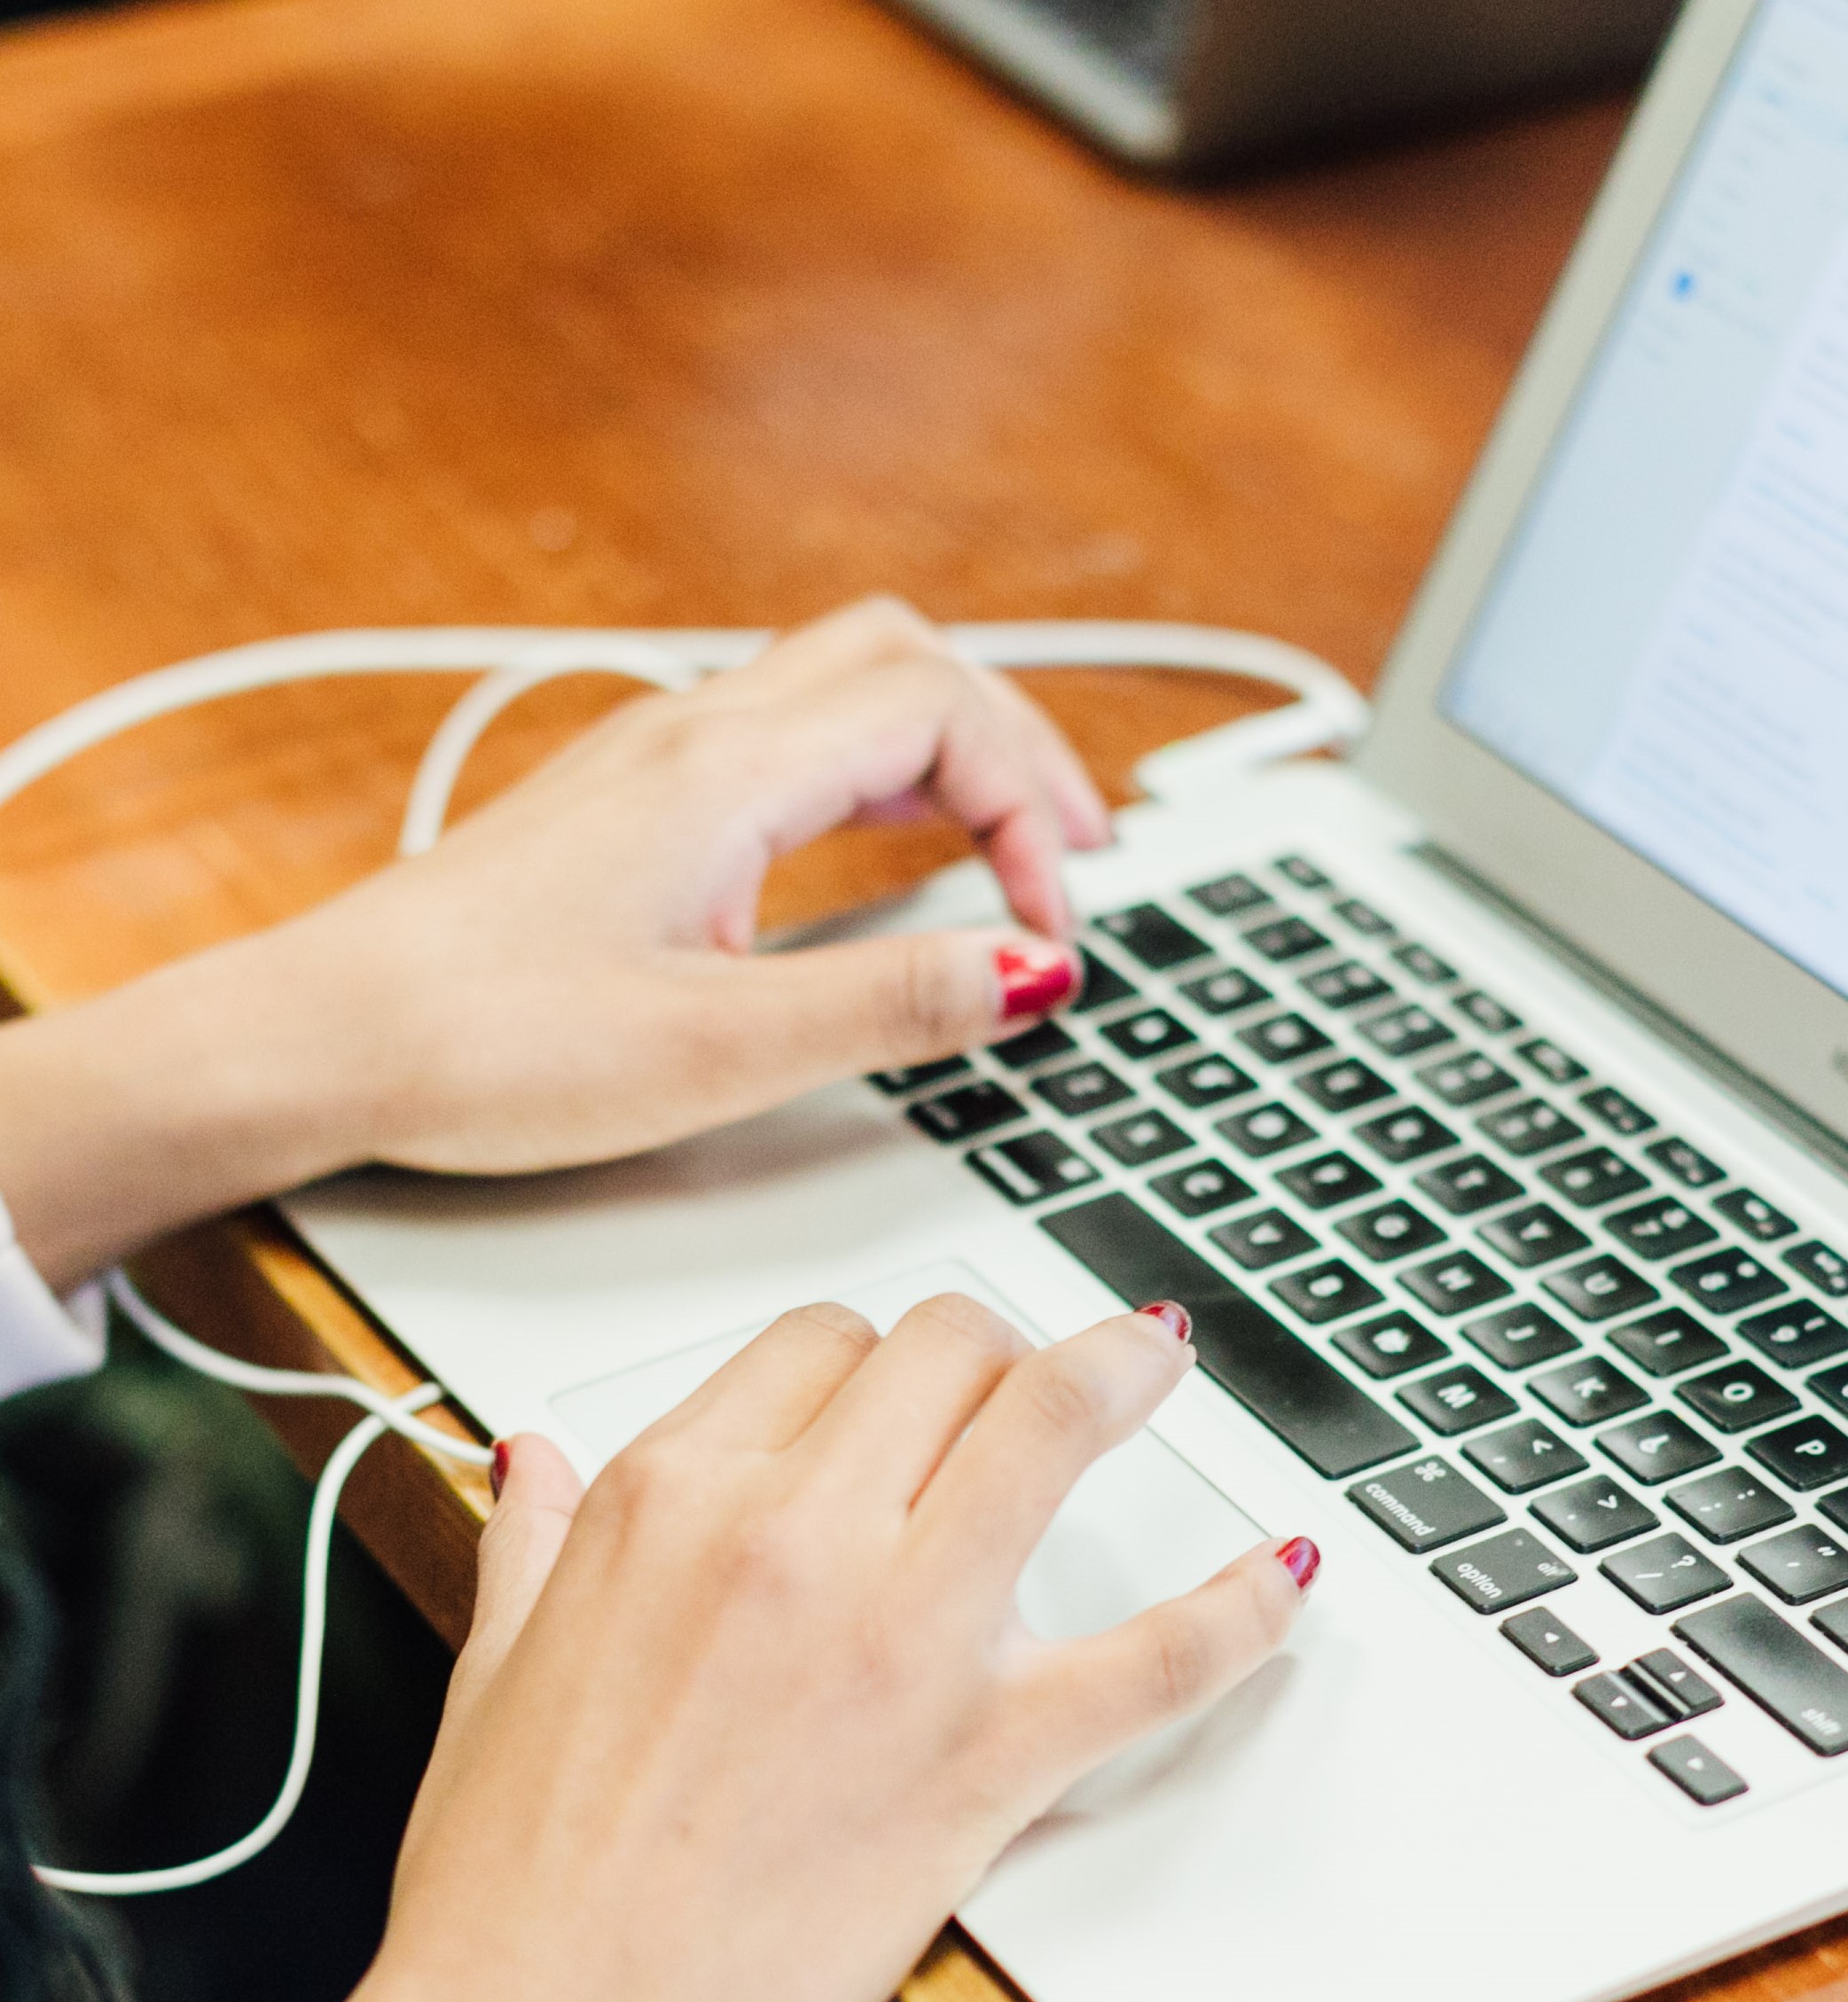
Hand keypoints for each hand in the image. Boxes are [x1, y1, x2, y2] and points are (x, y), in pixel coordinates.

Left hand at [0, 598, 1106, 1288]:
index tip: (1050, 924)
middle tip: (1076, 849)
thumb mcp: (723, 1047)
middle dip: (1017, 743)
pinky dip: (881, 772)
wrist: (320, 1041)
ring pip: (846, 683)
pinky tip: (894, 848)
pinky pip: (790, 735)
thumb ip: (893, 1002)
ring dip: (952, 747)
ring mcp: (656, 759)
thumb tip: (1029, 968)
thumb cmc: (485, 1043)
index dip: (1031, 805)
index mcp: (725, 774)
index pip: (940, 712)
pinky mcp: (631, 803)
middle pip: (907, 658)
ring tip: (1014, 841)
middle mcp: (691, 736)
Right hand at [211, 1292, 1314, 2001]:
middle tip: (1037, 1386)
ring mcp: (901, 1635)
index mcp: (665, 1506)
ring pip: (1052, 1422)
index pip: (821, 1346)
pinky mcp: (987, 1754)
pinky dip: (1240, 1605)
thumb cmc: (509, 1898)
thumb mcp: (490, 1672)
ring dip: (1122, 1378)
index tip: (920, 1386)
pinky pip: (1162, 1649)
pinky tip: (1278, 1573)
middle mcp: (789, 1536)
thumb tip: (534, 1464)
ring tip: (1157, 1369)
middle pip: (948, 1353)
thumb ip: (531, 1543)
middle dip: (1001, 1352)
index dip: (887, 1359)